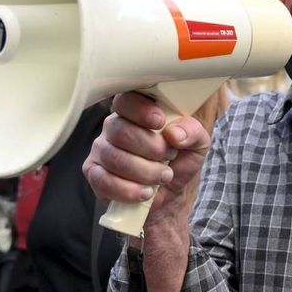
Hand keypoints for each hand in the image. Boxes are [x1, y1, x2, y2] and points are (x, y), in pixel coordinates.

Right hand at [82, 92, 211, 229]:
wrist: (170, 192)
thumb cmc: (179, 159)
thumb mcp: (197, 143)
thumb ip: (192, 131)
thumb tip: (174, 133)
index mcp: (136, 110)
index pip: (126, 99)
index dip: (141, 110)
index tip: (160, 122)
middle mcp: (114, 126)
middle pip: (121, 130)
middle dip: (151, 148)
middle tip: (170, 157)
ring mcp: (101, 150)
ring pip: (114, 157)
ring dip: (144, 171)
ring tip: (163, 176)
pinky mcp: (94, 174)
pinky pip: (103, 180)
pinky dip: (128, 189)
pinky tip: (146, 192)